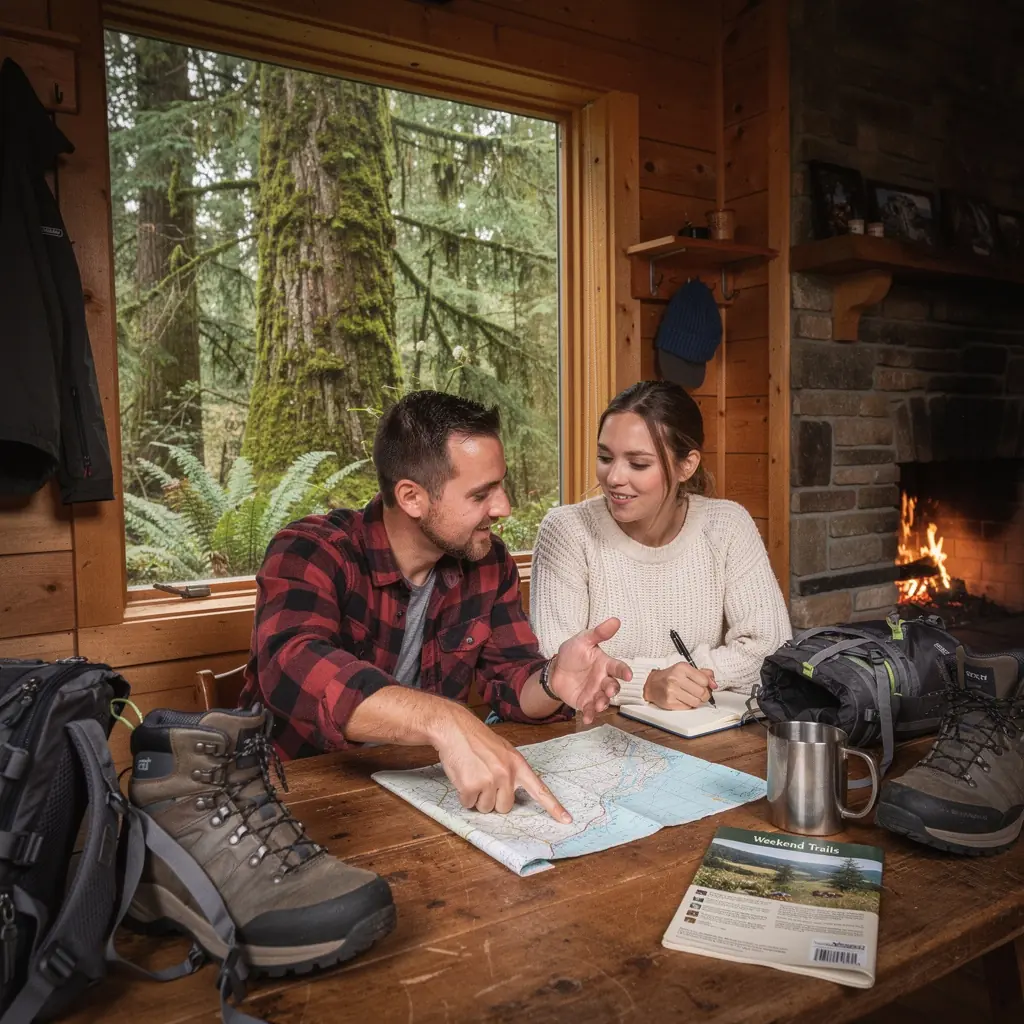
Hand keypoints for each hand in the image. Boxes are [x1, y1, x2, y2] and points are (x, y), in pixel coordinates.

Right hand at [433, 704, 571, 822]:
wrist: (455, 728)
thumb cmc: (477, 740)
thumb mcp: (502, 751)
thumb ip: (511, 771)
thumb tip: (510, 794)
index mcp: (518, 765)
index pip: (540, 790)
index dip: (553, 807)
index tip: (567, 820)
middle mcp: (507, 774)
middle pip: (505, 807)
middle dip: (493, 799)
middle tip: (483, 779)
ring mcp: (490, 781)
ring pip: (486, 808)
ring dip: (477, 797)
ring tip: (472, 774)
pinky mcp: (471, 786)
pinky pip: (469, 805)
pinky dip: (463, 795)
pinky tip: (462, 777)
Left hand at [548, 617, 631, 724]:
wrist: (556, 670)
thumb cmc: (572, 654)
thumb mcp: (583, 640)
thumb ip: (599, 633)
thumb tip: (615, 620)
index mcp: (605, 664)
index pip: (618, 667)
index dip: (624, 671)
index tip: (629, 675)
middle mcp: (603, 679)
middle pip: (613, 686)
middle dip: (613, 690)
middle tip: (609, 691)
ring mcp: (595, 692)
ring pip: (603, 700)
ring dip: (603, 703)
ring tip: (599, 705)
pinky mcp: (586, 703)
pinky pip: (590, 710)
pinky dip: (590, 715)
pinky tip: (587, 719)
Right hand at [644, 663, 716, 709]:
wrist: (652, 684)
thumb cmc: (670, 676)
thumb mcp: (686, 669)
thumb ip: (703, 674)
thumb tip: (714, 684)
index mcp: (682, 668)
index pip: (704, 680)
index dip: (707, 685)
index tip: (705, 685)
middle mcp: (676, 679)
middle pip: (702, 693)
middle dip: (704, 695)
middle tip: (699, 693)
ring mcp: (672, 691)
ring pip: (696, 702)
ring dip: (696, 701)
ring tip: (690, 696)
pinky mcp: (670, 702)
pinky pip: (688, 707)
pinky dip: (688, 705)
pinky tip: (683, 699)